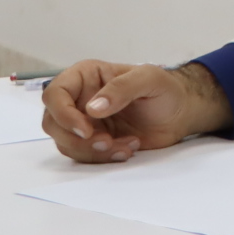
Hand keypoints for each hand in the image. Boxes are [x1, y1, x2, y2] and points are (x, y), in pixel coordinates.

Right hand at [41, 59, 232, 163]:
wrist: (180, 113)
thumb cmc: (166, 89)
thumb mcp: (150, 79)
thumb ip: (123, 88)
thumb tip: (92, 108)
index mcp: (86, 76)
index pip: (55, 94)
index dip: (62, 114)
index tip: (85, 130)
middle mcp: (78, 99)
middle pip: (52, 123)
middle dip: (77, 139)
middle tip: (107, 142)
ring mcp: (83, 122)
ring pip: (66, 143)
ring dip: (93, 151)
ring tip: (127, 145)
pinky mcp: (92, 142)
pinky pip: (83, 155)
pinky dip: (103, 157)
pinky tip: (128, 149)